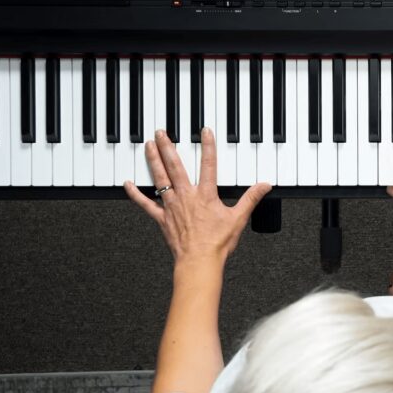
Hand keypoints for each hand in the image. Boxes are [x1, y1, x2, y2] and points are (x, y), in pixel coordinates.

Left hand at [123, 128, 271, 263]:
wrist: (200, 261)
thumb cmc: (217, 243)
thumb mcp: (238, 219)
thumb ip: (251, 199)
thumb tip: (264, 186)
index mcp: (206, 195)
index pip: (208, 165)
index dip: (207, 146)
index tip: (204, 131)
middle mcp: (186, 196)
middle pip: (175, 166)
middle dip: (168, 147)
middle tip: (161, 132)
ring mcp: (171, 206)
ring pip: (160, 179)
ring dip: (153, 161)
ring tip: (148, 146)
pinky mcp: (162, 218)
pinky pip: (145, 204)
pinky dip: (135, 194)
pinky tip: (128, 183)